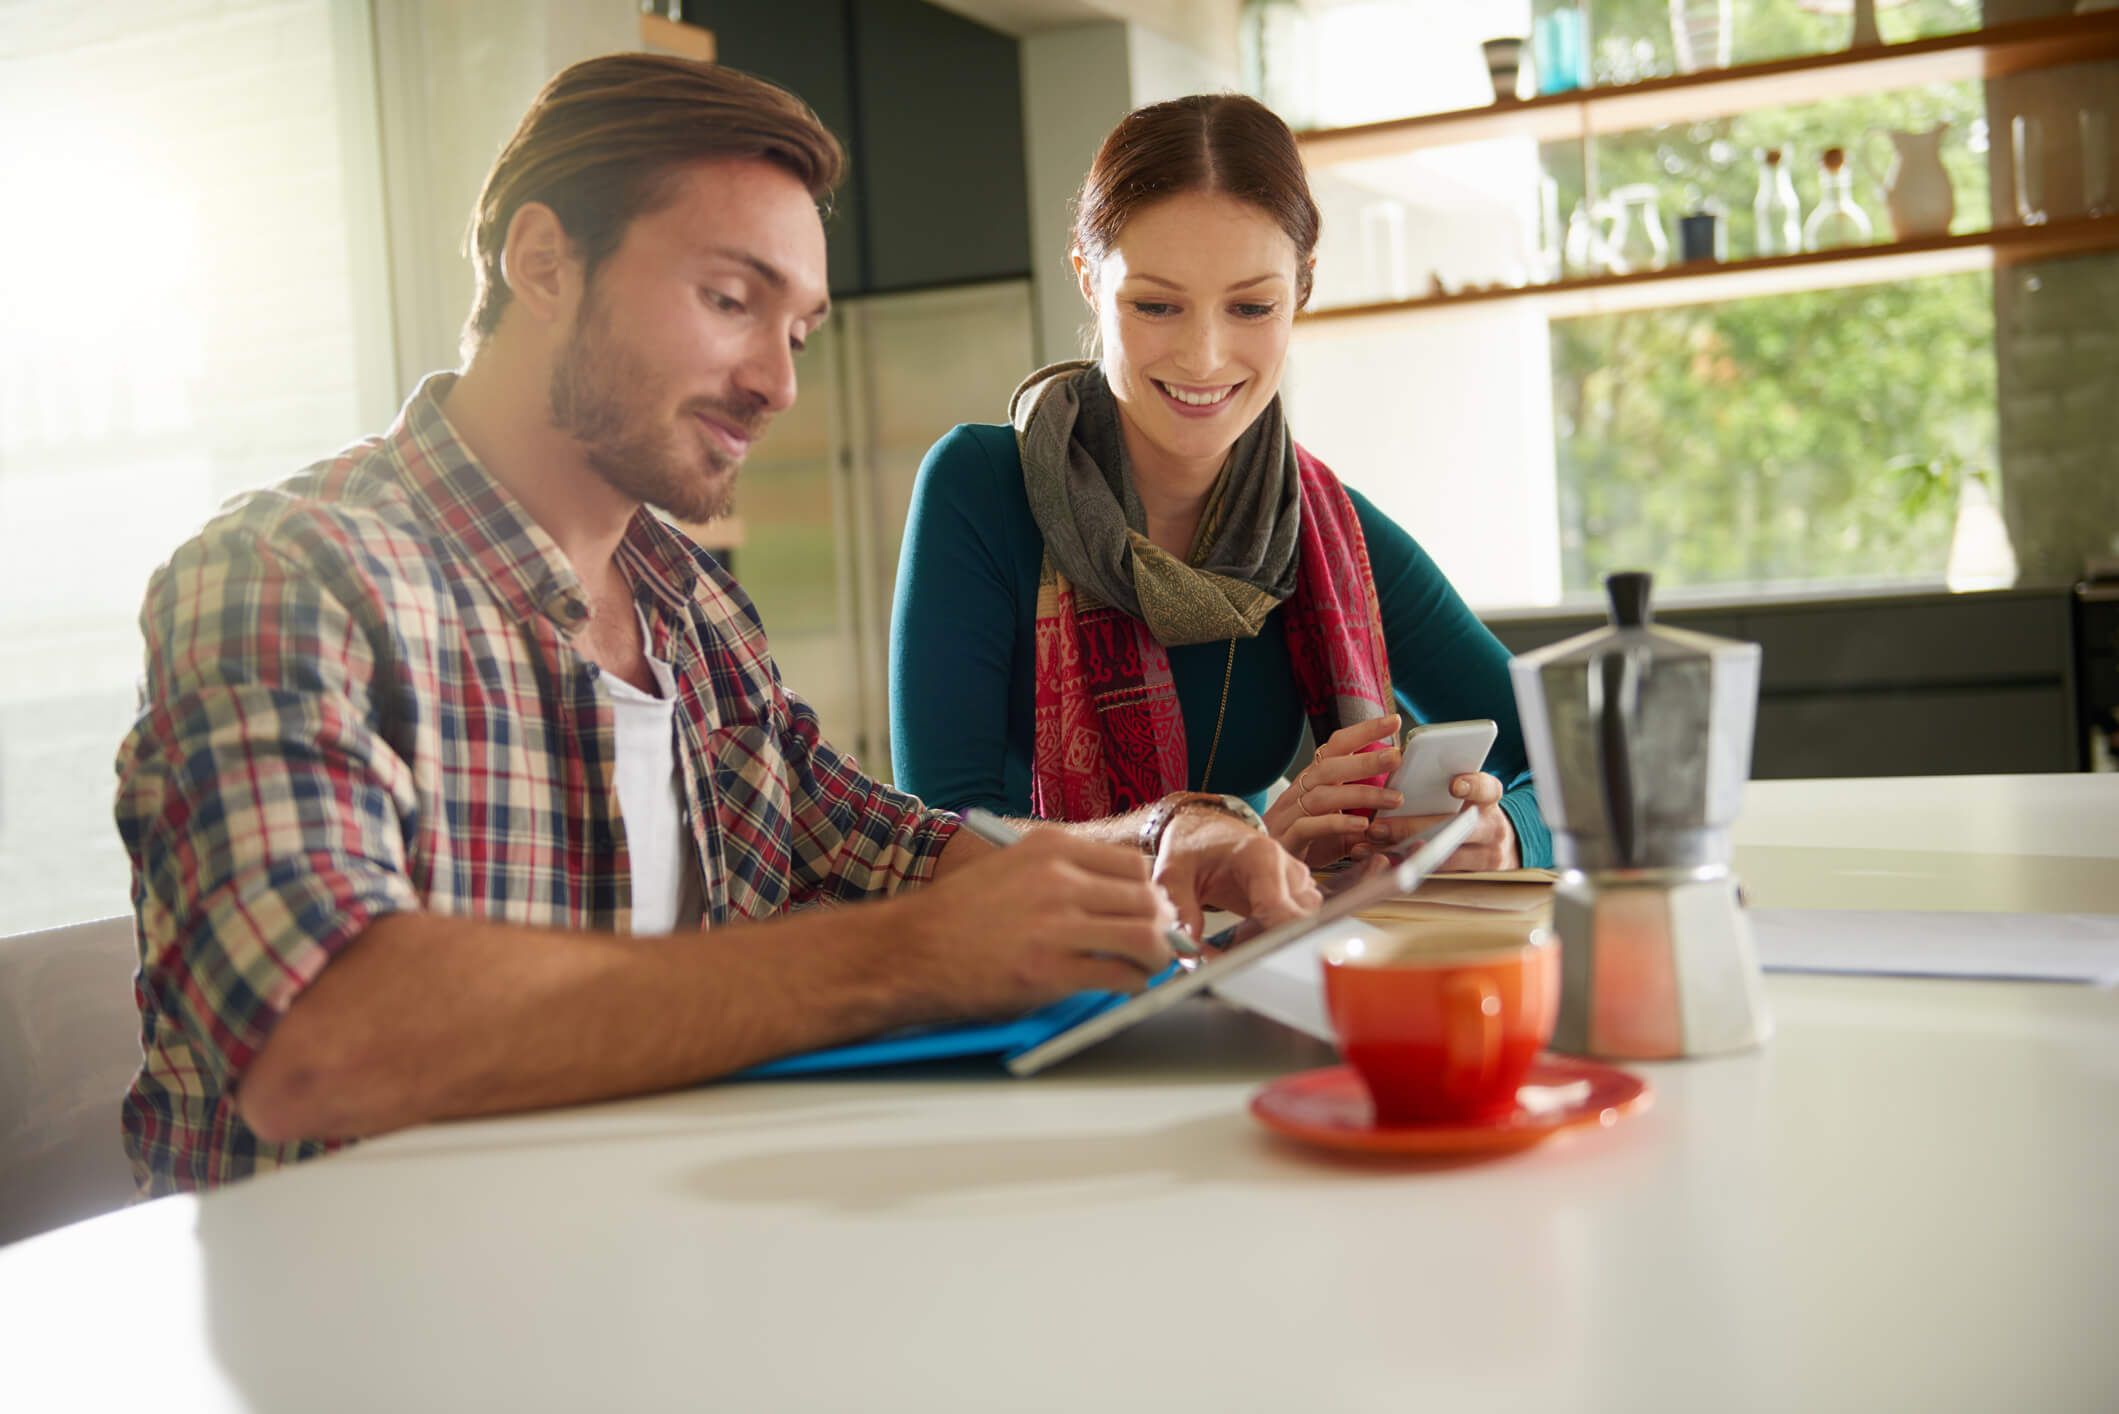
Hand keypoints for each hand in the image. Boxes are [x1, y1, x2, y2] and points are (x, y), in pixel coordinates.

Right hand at [890, 830, 1181, 1017]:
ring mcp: (1055, 925)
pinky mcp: (1050, 970)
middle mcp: (1058, 879)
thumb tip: (1113, 897)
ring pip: (1144, 935)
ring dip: (1155, 956)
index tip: (1150, 910)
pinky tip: (1125, 986)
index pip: (1132, 864)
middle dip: (1161, 925)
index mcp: (1050, 848)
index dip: (1148, 892)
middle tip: (1160, 943)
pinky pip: (1119, 974)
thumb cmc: (955, 915)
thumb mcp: (1008, 869)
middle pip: (1147, 898)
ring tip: (1148, 968)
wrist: (907, 950)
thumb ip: (1059, 874)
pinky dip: (1132, 984)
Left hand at [1153, 807, 1320, 941]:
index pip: (1279, 906)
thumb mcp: (1173, 874)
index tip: (1239, 956)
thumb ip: (1181, 910)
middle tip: (1216, 956)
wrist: (1205, 829)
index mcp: (1261, 857)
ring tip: (1222, 944)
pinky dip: (1262, 938)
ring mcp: (1296, 884)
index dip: (1264, 937)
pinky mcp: (1295, 896)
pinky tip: (1237, 936)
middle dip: (1257, 948)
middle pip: (1291, 924)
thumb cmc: (1193, 844)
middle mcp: (1287, 869)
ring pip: (1292, 930)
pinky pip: (1288, 928)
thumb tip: (1189, 950)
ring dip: (1258, 944)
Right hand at [1261, 714, 1406, 867]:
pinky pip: (1309, 826)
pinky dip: (1337, 823)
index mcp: (1312, 781)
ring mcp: (1289, 816)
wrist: (1266, 868)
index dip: (1362, 732)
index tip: (1393, 721)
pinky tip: (1362, 825)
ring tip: (1395, 799)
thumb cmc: (1305, 843)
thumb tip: (1398, 801)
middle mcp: (1299, 792)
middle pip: (1329, 767)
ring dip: (1361, 794)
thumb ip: (1364, 812)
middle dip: (1364, 760)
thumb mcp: (1340, 823)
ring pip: (1323, 795)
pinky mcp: (1287, 840)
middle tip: (1396, 757)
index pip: (1336, 747)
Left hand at [1353, 771, 1520, 872]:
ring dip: (1401, 852)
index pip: (1486, 789)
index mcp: (1488, 799)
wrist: (1495, 845)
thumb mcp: (1464, 792)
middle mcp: (1492, 828)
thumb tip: (1398, 763)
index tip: (1454, 785)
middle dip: (1412, 828)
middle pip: (1455, 829)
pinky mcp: (1470, 877)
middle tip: (1378, 826)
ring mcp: (1485, 857)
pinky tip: (1377, 862)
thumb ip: (1440, 780)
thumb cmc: (1466, 808)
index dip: (1473, 786)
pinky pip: (1434, 876)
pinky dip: (1404, 867)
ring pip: (1442, 859)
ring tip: (1369, 847)